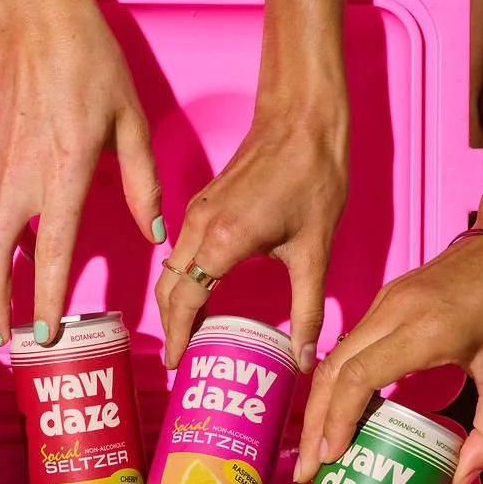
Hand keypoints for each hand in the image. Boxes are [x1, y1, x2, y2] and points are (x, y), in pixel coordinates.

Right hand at [0, 0, 161, 344]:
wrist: (36, 14)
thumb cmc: (91, 61)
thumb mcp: (133, 123)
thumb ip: (144, 184)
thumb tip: (156, 233)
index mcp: (64, 173)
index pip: (50, 252)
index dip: (46, 297)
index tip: (44, 332)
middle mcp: (22, 175)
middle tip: (5, 337)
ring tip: (2, 307)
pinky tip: (15, 248)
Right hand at [156, 105, 347, 368]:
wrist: (301, 119)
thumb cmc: (311, 176)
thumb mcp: (314, 250)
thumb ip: (307, 309)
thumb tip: (305, 357)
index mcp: (221, 241)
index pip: (183, 302)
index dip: (176, 336)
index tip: (175, 364)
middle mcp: (198, 227)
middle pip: (168, 288)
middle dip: (170, 326)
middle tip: (182, 359)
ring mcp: (196, 213)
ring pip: (170, 268)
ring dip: (175, 302)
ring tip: (191, 334)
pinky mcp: (203, 204)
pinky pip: (180, 251)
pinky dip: (183, 279)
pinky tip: (203, 295)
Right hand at [296, 234, 482, 483]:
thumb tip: (463, 478)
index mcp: (426, 329)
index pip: (359, 377)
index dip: (338, 420)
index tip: (331, 457)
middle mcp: (394, 312)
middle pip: (333, 371)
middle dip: (315, 423)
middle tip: (308, 469)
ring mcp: (385, 302)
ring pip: (334, 357)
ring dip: (320, 404)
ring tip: (317, 448)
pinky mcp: (386, 300)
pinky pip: (347, 345)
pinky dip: (335, 383)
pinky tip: (338, 412)